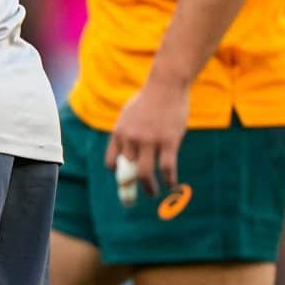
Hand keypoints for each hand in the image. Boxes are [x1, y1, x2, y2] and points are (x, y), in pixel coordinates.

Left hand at [107, 72, 191, 195]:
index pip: (112, 161)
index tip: (125, 178)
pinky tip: (173, 186)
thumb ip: (127, 132)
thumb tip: (128, 148)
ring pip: (146, 174)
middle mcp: (131, 139)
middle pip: (127, 171)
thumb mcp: (129, 114)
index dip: (118, 173)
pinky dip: (170, 180)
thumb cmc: (149, 99)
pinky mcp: (169, 141)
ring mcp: (149, 141)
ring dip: (149, 188)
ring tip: (154, 194)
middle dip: (130, 188)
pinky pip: (167, 168)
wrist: (166, 85)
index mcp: (119, 133)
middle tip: (134, 199)